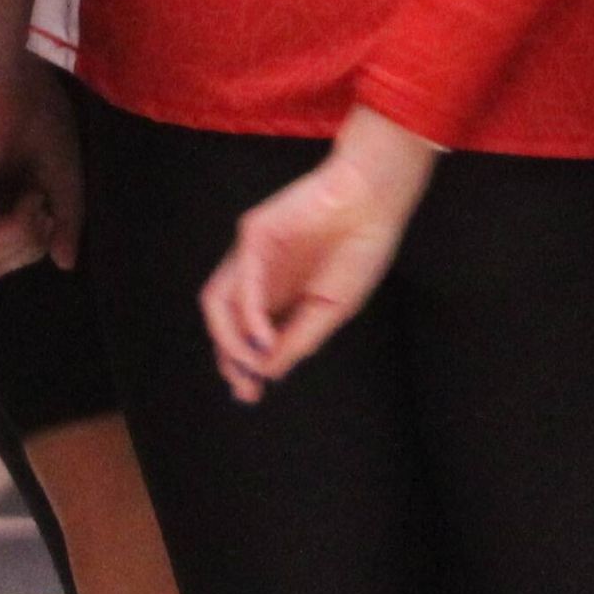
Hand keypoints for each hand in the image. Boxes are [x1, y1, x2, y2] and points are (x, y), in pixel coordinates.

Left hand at [0, 53, 84, 276]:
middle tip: (45, 209)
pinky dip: (16, 228)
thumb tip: (65, 265)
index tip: (51, 211)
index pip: (8, 256)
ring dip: (27, 236)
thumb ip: (65, 221)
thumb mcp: (63, 178)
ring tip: (37, 197)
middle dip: (32, 247)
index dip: (36, 246)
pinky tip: (30, 198)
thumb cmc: (39, 118)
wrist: (16, 83)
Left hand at [200, 107, 437, 400]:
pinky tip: (265, 339)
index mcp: (279, 293)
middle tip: (247, 388)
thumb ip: (298, 339)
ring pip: (217, 302)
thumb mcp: (332, 308)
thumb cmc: (362, 247)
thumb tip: (268, 373)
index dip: (243, 365)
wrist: (375, 199)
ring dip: (230, 340)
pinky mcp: (254, 234)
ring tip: (254, 365)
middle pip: (223, 322)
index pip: (244, 333)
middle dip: (230, 359)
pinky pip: (241, 281)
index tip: (253, 393)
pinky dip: (248, 316)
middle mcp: (258, 275)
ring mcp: (252, 254)